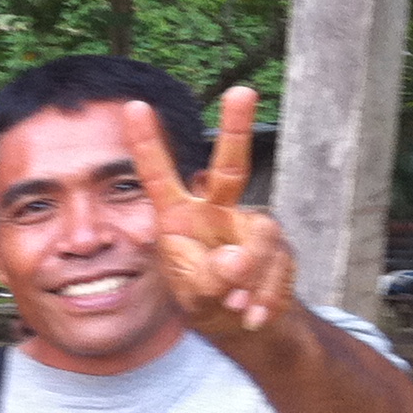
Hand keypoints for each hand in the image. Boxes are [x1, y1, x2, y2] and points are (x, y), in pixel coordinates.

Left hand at [127, 87, 296, 337]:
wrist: (238, 321)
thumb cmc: (203, 295)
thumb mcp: (194, 293)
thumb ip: (209, 278)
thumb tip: (237, 259)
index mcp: (179, 215)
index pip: (160, 175)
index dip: (148, 142)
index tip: (133, 105)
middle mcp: (218, 209)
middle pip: (229, 166)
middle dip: (235, 127)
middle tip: (240, 91)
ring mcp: (251, 225)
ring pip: (262, 236)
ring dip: (250, 277)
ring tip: (235, 306)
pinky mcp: (279, 246)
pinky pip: (278, 267)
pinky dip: (265, 297)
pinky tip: (252, 316)